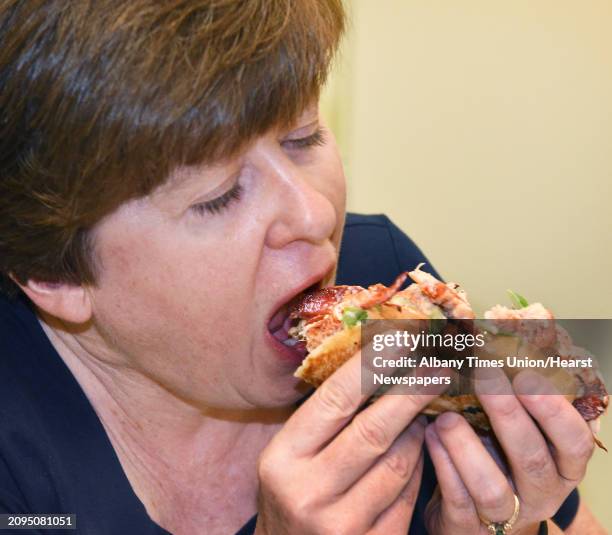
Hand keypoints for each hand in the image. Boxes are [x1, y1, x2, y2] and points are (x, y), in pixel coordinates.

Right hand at [255, 351, 443, 534]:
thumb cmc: (291, 497)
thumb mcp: (289, 457)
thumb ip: (323, 422)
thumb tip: (374, 366)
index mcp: (282, 459)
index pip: (334, 400)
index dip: (373, 365)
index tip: (404, 339)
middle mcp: (308, 492)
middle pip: (374, 431)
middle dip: (412, 392)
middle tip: (439, 366)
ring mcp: (342, 525)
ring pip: (399, 464)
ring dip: (417, 430)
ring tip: (424, 409)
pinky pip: (408, 496)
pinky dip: (418, 466)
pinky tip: (418, 449)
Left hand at [424, 370, 594, 534]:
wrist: (471, 516)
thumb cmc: (497, 458)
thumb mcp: (516, 431)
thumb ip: (519, 395)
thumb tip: (508, 331)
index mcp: (561, 466)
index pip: (574, 440)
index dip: (553, 408)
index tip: (526, 374)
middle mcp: (541, 494)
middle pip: (532, 459)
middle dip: (508, 414)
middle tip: (484, 375)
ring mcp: (505, 516)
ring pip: (491, 487)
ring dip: (466, 446)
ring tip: (445, 416)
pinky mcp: (467, 528)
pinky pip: (457, 499)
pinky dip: (442, 463)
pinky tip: (428, 434)